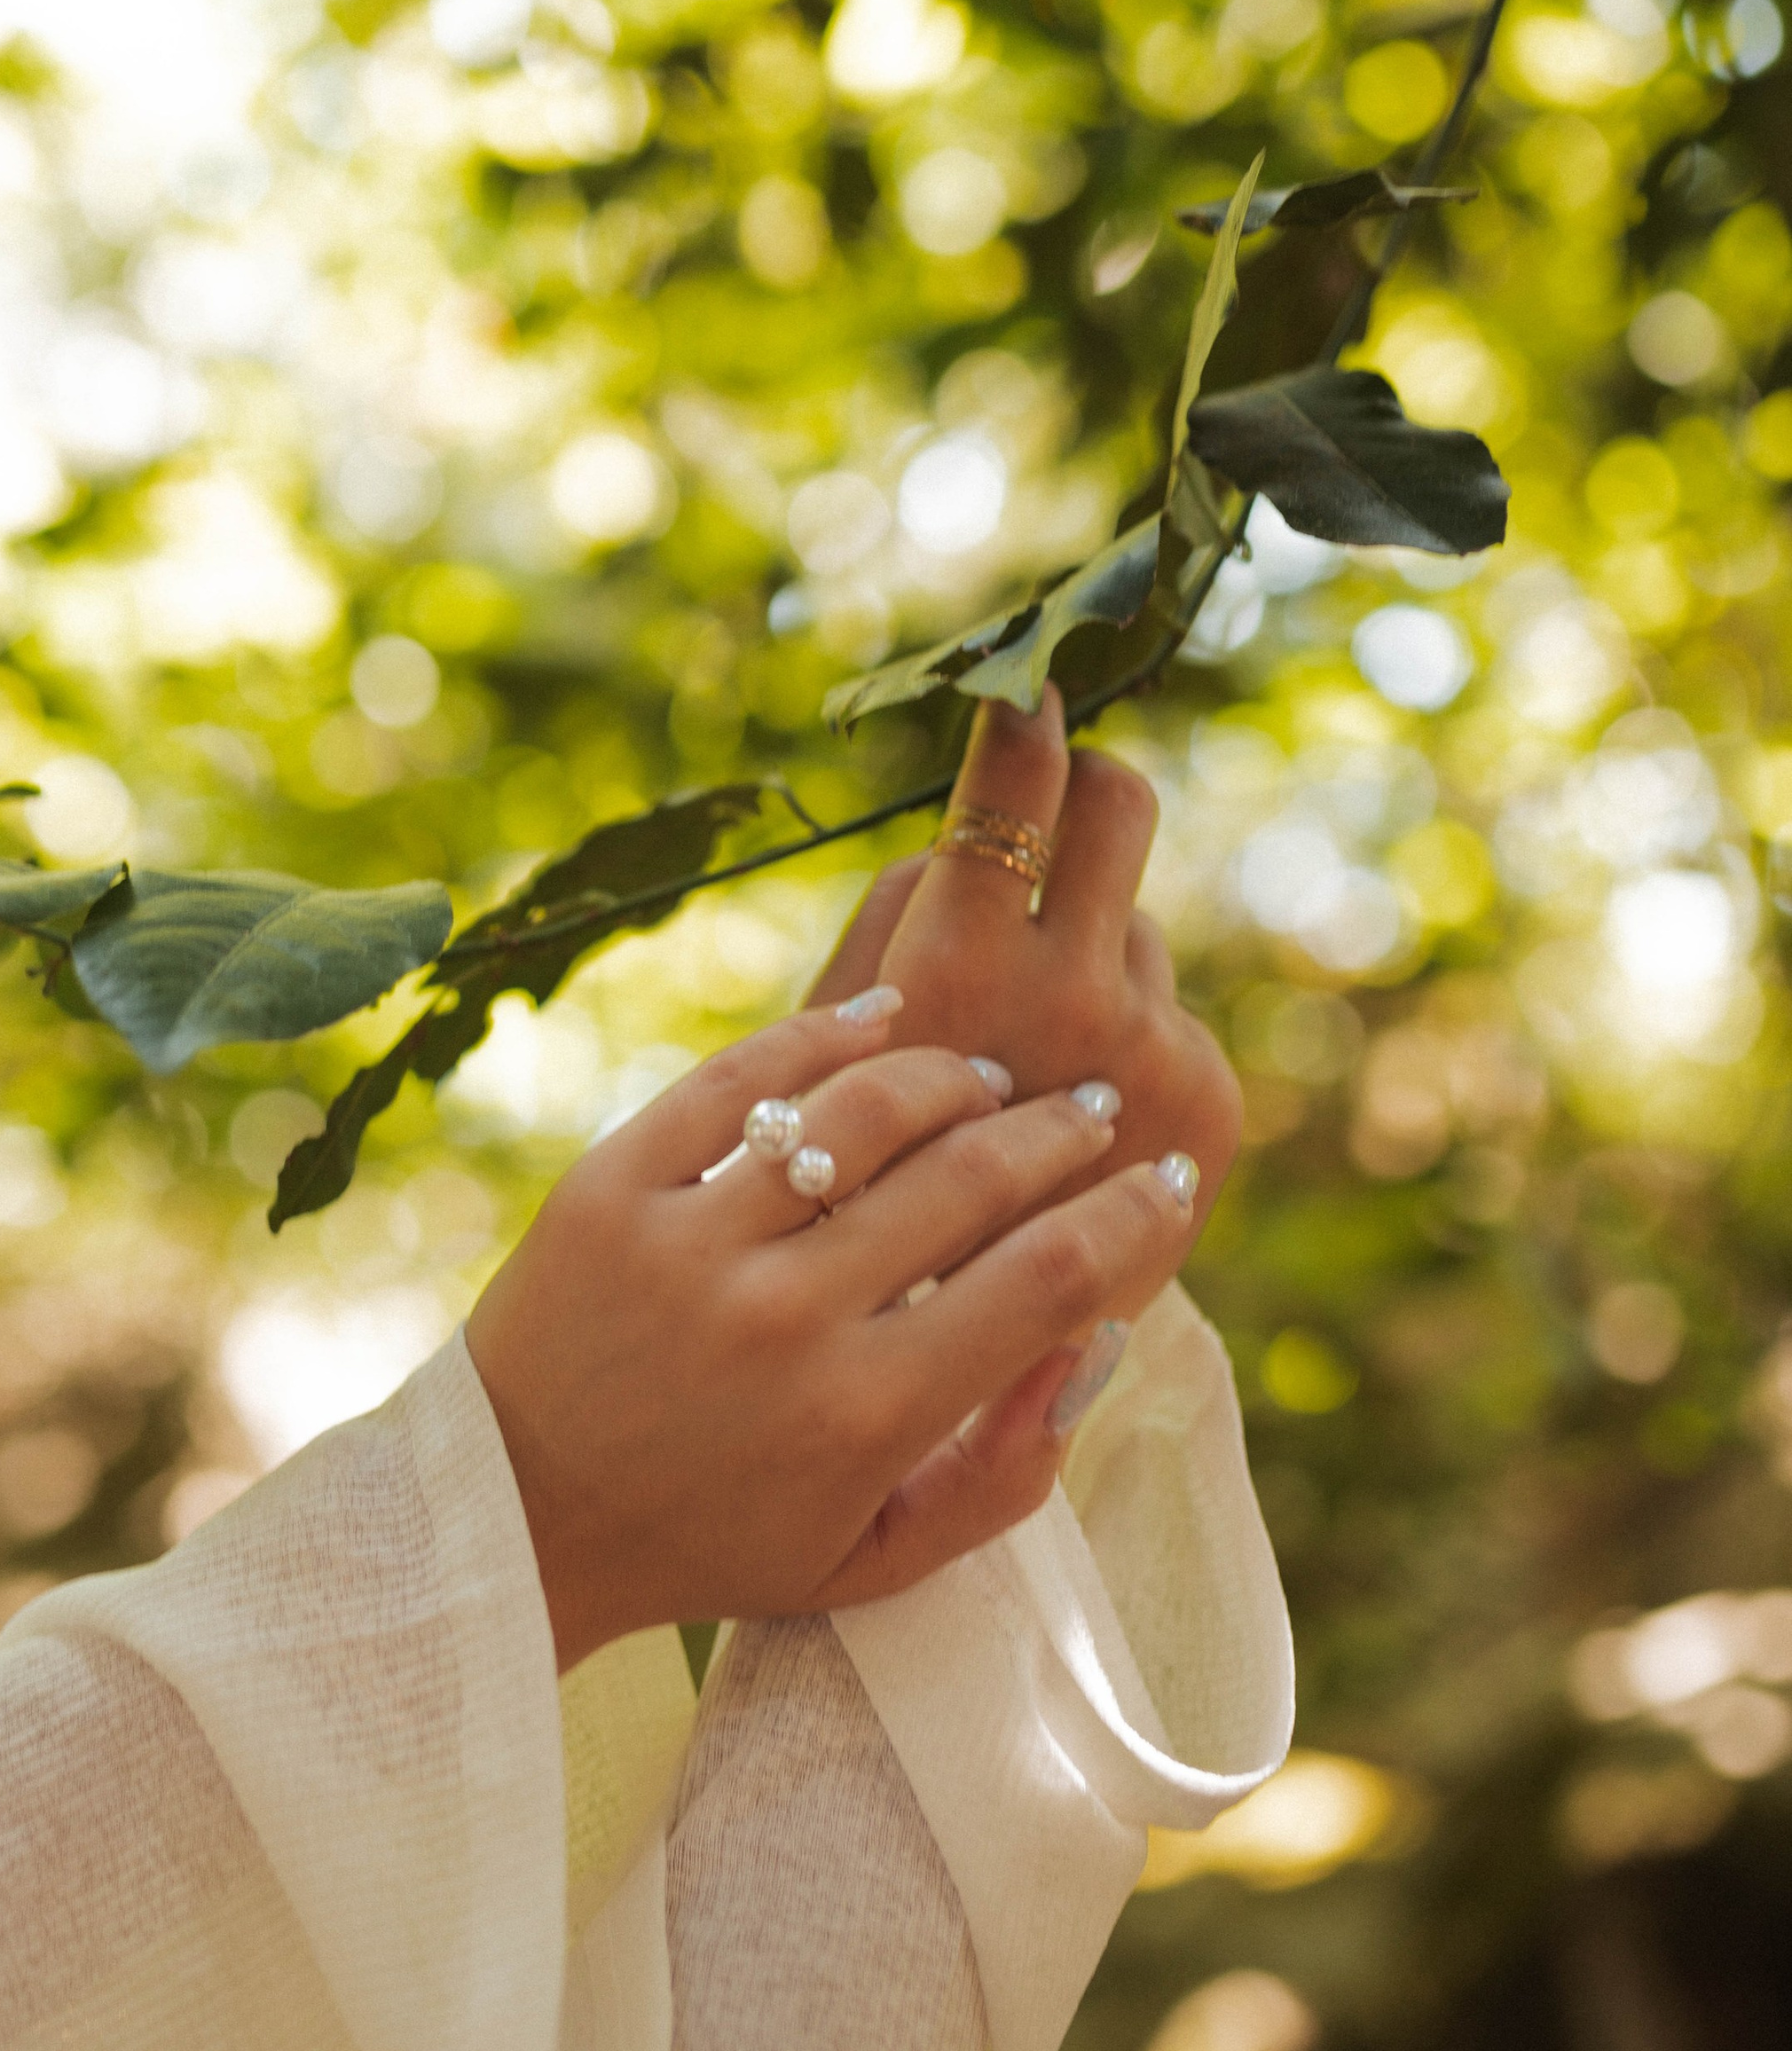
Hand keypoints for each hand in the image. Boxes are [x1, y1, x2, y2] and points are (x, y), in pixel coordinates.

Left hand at [466, 994, 1203, 1671]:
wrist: (513, 1516)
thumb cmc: (711, 1541)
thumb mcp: (871, 1560)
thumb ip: (1002, 1479)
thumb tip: (1096, 1349)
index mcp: (863, 1417)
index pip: (1049, 1280)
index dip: (1135, 1216)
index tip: (1166, 1181)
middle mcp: (783, 1321)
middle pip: (975, 1176)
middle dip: (1065, 1127)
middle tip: (1097, 1107)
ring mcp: (690, 1243)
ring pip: (867, 1109)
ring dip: (957, 1075)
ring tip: (991, 1079)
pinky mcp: (611, 1185)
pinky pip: (742, 1078)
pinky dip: (830, 1035)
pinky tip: (889, 1021)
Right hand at [812, 690, 1240, 1325]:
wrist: (964, 1363)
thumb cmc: (862, 1187)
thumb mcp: (838, 1047)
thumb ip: (900, 917)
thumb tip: (984, 811)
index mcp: (958, 978)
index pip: (1017, 792)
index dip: (1025, 722)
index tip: (1030, 687)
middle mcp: (1075, 1002)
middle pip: (1118, 807)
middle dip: (1086, 788)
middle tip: (1055, 798)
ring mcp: (1157, 1055)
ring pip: (1132, 930)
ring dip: (1087, 959)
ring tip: (1029, 1064)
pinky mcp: (1212, 1107)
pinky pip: (1164, 1012)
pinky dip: (1120, 1043)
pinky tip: (1075, 1121)